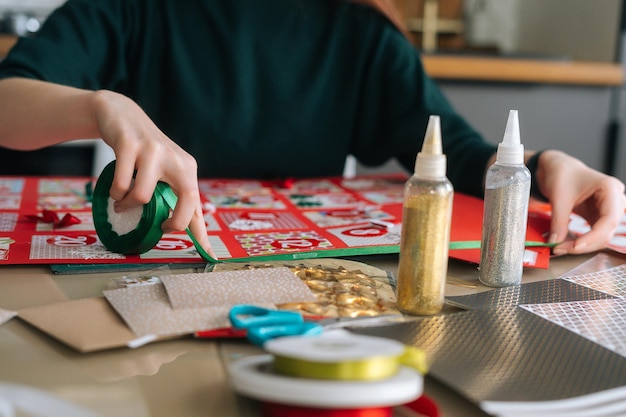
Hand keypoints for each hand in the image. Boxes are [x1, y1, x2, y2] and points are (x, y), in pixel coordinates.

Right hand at [91, 90, 215, 257]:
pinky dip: (115, 193)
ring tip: (122, 201)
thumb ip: (176, 194)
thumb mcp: (166, 170)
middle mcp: (177, 160)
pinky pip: (121, 184)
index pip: (197, 204)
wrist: (121, 115)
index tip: (209, 253)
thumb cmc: (144, 152)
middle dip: (173, 223)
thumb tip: (187, 228)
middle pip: (186, 201)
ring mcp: (154, 151)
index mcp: (188, 169)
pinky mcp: (130, 145)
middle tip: (159, 227)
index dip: (202, 231)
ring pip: (144, 196)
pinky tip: (115, 188)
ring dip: (128, 205)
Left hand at [533, 150, 625, 254]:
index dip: (594, 236)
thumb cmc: (562, 174)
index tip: (575, 245)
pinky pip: (594, 235)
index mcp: (609, 188)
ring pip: (602, 236)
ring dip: (582, 245)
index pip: (609, 219)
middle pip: (607, 231)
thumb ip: (558, 221)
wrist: (558, 168)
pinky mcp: (599, 217)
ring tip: (560, 247)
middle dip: (584, 244)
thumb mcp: (558, 196)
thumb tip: (555, 241)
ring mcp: (609, 210)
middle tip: (560, 248)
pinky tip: (566, 244)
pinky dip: (581, 241)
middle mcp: (615, 199)